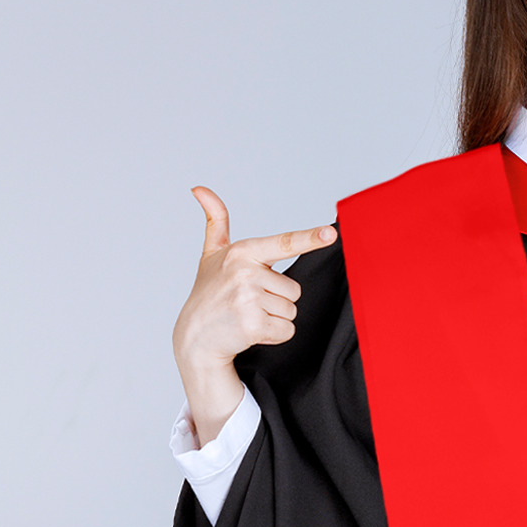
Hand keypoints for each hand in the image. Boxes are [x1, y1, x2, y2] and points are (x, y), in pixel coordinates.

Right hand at [170, 186, 336, 444]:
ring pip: (291, 311)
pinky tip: (251, 331)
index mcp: (242, 253)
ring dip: (274, 318)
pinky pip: (287, 330)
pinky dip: (274, 336)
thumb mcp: (211, 255)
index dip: (310, 238)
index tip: (331, 233)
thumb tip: (199, 188)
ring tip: (248, 316)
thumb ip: (215, 222)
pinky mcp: (253, 325)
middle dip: (278, 300)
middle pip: (294, 290)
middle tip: (250, 303)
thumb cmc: (209, 293)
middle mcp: (245, 273)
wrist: (195, 337)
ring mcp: (248, 299)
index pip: (283, 244)